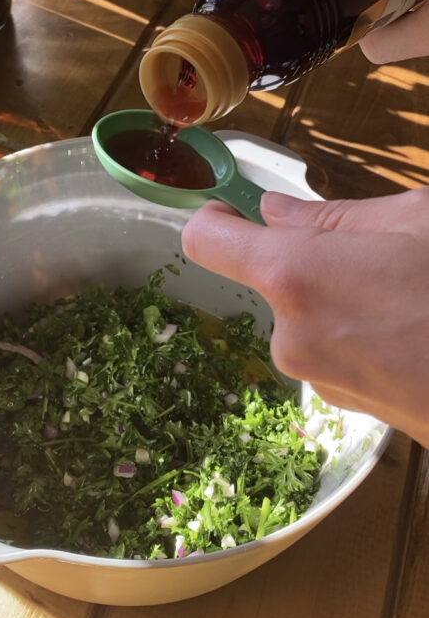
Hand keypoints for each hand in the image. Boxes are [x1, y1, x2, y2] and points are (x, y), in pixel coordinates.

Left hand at [182, 189, 428, 447]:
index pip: (208, 241)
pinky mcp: (348, 408)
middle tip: (384, 255)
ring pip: (310, 316)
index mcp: (296, 276)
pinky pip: (336, 351)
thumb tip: (272, 211)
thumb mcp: (418, 220)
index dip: (213, 217)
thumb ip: (335, 216)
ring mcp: (319, 380)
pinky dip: (362, 334)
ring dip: (345, 300)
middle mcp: (291, 335)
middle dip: (314, 261)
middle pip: (274, 280)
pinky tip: (415, 330)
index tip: (233, 209)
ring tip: (413, 296)